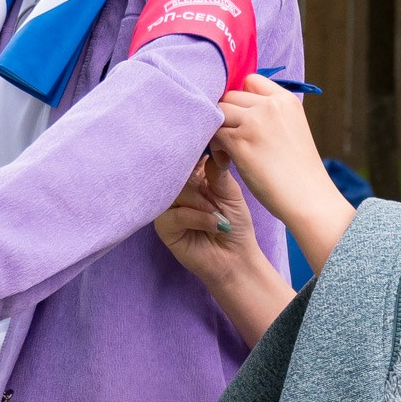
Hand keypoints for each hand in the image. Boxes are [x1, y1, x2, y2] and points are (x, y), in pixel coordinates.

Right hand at [155, 145, 252, 284]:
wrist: (236, 258)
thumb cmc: (235, 224)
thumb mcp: (230, 192)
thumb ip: (217, 169)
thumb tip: (213, 143)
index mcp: (191, 178)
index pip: (184, 158)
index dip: (192, 152)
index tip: (206, 150)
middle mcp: (176, 190)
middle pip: (175, 172)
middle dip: (197, 180)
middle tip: (215, 190)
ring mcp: (168, 208)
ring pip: (175, 192)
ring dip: (201, 202)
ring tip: (218, 213)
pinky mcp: (164, 228)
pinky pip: (175, 214)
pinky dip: (198, 217)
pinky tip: (215, 224)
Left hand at [216, 74, 355, 268]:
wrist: (309, 198)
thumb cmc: (300, 172)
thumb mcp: (293, 130)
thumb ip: (271, 116)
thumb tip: (239, 111)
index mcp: (286, 100)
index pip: (251, 81)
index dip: (242, 99)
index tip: (243, 119)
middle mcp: (270, 105)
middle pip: (230, 96)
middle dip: (227, 115)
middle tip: (231, 138)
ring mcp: (254, 122)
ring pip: (218, 112)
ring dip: (217, 129)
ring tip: (227, 149)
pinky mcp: (240, 142)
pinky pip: (213, 133)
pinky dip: (215, 146)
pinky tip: (225, 159)